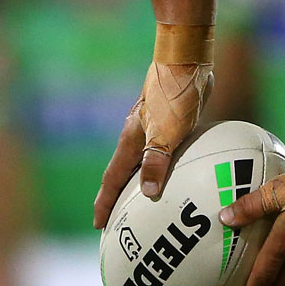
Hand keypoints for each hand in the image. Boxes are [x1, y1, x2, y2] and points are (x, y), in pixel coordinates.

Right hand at [93, 57, 212, 227]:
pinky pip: (165, 152)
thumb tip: (148, 193)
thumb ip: (156, 160)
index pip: (113, 180)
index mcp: (130, 141)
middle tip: (119, 221)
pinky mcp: (171, 121)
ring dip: (142, 182)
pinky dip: (165, 167)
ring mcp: (153, 128)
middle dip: (119, 198)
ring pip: (144, 162)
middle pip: (125, 174)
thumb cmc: (174, 94)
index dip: (105, 203)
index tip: (98, 225)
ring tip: (147, 203)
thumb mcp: (166, 131)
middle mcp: (137, 136)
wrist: (186, 60)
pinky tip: (179, 174)